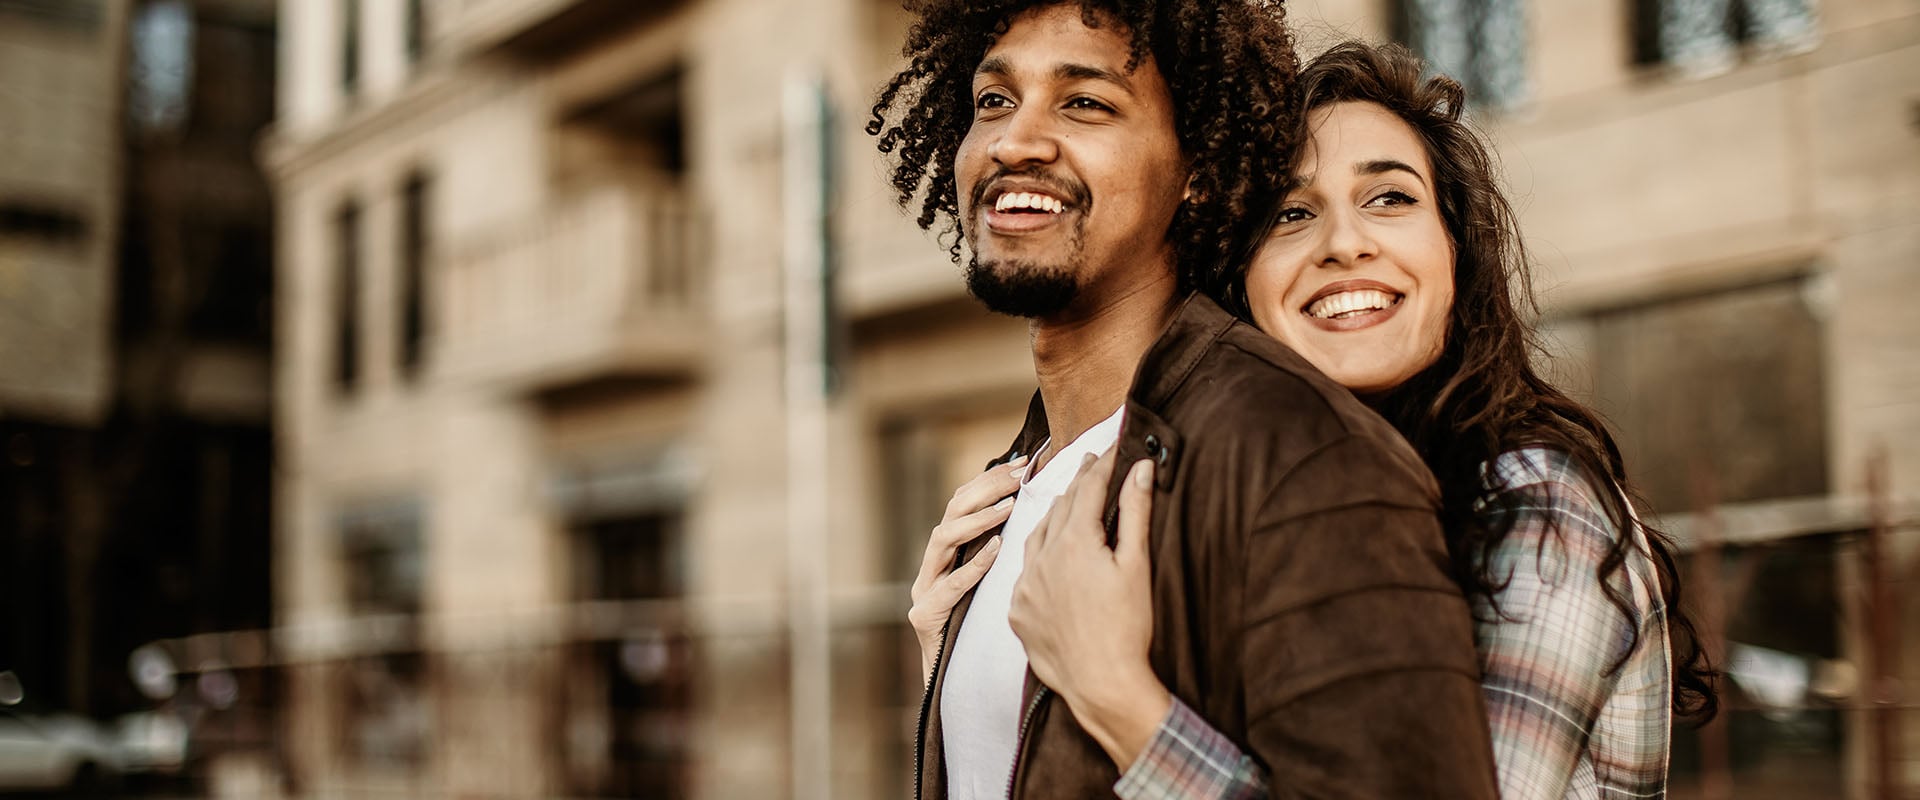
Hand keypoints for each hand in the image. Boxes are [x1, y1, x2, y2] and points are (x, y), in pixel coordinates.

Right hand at [908, 454, 1025, 682]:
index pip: (965, 501)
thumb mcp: (999, 582)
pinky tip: (996, 549)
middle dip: (984, 489)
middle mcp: (933, 566)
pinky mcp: (925, 616)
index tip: (1024, 463)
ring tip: (1008, 507)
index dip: (991, 479)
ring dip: (977, 520)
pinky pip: (949, 585)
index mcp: (950, 553)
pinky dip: (973, 565)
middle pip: (950, 511)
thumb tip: (1048, 505)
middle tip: (1017, 476)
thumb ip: (1009, 546)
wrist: (962, 686)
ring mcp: (925, 589)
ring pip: (942, 540)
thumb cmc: (987, 632)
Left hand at [1008, 448, 1169, 770]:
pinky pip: (1025, 573)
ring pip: (1036, 538)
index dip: (1101, 464)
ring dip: (1054, 518)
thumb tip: (1140, 468)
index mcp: (1074, 542)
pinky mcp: (1017, 613)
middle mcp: (1041, 559)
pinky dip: (1039, 558)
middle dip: (1078, 485)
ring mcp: (1025, 587)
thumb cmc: (1128, 627)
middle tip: (1091, 464)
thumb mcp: (1136, 565)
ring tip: (1069, 505)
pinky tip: (1050, 558)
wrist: (1102, 685)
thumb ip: (1135, 512)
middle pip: (1060, 509)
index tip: (1112, 445)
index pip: (1087, 489)